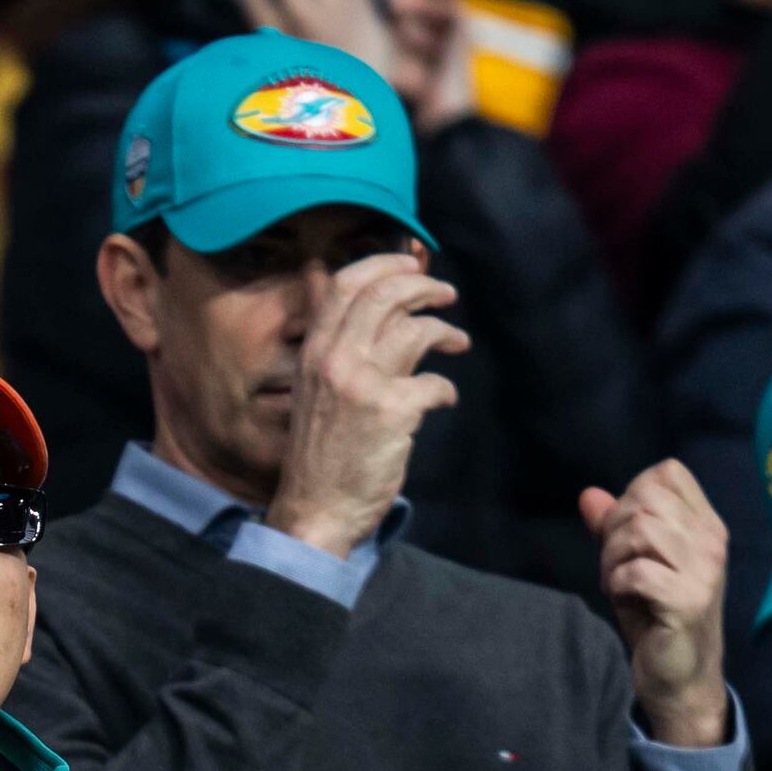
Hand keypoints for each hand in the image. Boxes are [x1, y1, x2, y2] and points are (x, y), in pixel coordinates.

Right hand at [265, 251, 464, 555]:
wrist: (317, 508)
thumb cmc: (321, 451)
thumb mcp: (315, 389)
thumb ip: (337, 346)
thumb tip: (359, 303)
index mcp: (314, 351)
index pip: (347, 284)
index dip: (384, 264)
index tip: (410, 262)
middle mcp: (334, 361)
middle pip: (386, 296)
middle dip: (424, 286)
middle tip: (446, 294)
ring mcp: (362, 385)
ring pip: (415, 331)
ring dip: (445, 332)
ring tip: (457, 342)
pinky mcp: (391, 413)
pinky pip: (434, 383)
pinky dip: (444, 389)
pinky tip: (442, 398)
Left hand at [586, 461, 732, 749]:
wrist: (681, 678)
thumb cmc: (656, 617)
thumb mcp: (632, 563)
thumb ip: (613, 527)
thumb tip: (588, 495)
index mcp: (705, 524)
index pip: (667, 473)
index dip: (633, 494)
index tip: (626, 533)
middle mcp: (711, 540)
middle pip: (646, 497)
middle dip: (614, 529)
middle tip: (615, 564)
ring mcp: (704, 570)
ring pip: (639, 529)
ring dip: (612, 557)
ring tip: (617, 583)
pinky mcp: (688, 600)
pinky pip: (635, 571)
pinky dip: (616, 584)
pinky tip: (623, 599)